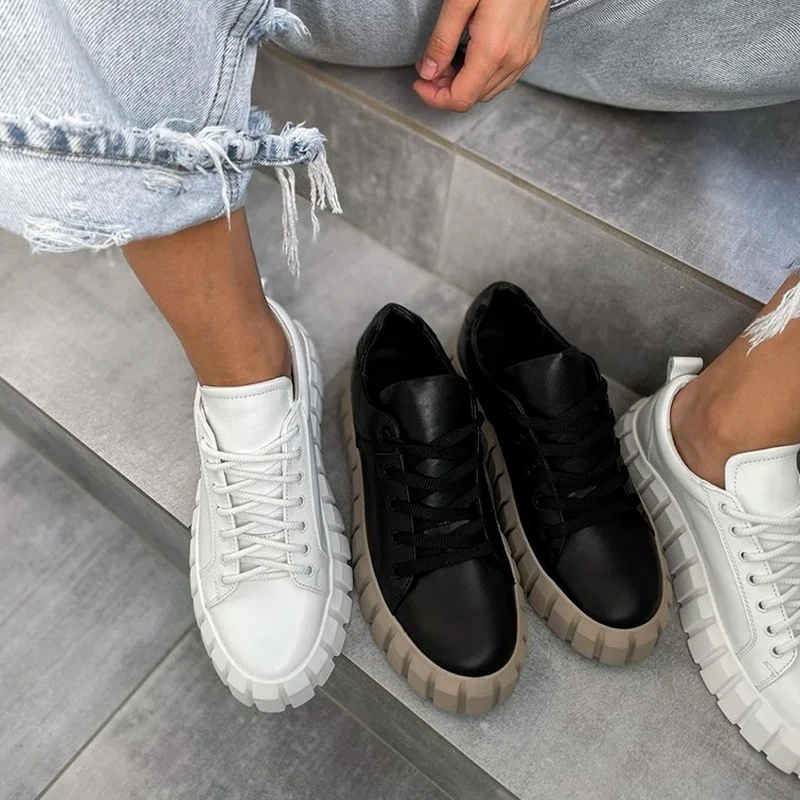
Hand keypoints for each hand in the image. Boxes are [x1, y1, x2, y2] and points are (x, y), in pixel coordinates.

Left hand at [413, 0, 549, 111]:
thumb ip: (442, 39)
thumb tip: (428, 72)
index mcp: (494, 50)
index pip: (460, 98)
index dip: (434, 98)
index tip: (419, 83)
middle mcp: (513, 59)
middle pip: (473, 97)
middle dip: (446, 88)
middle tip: (429, 66)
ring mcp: (525, 55)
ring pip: (488, 90)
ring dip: (464, 83)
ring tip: (447, 60)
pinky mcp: (531, 47)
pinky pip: (503, 77)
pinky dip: (481, 76)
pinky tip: (469, 56)